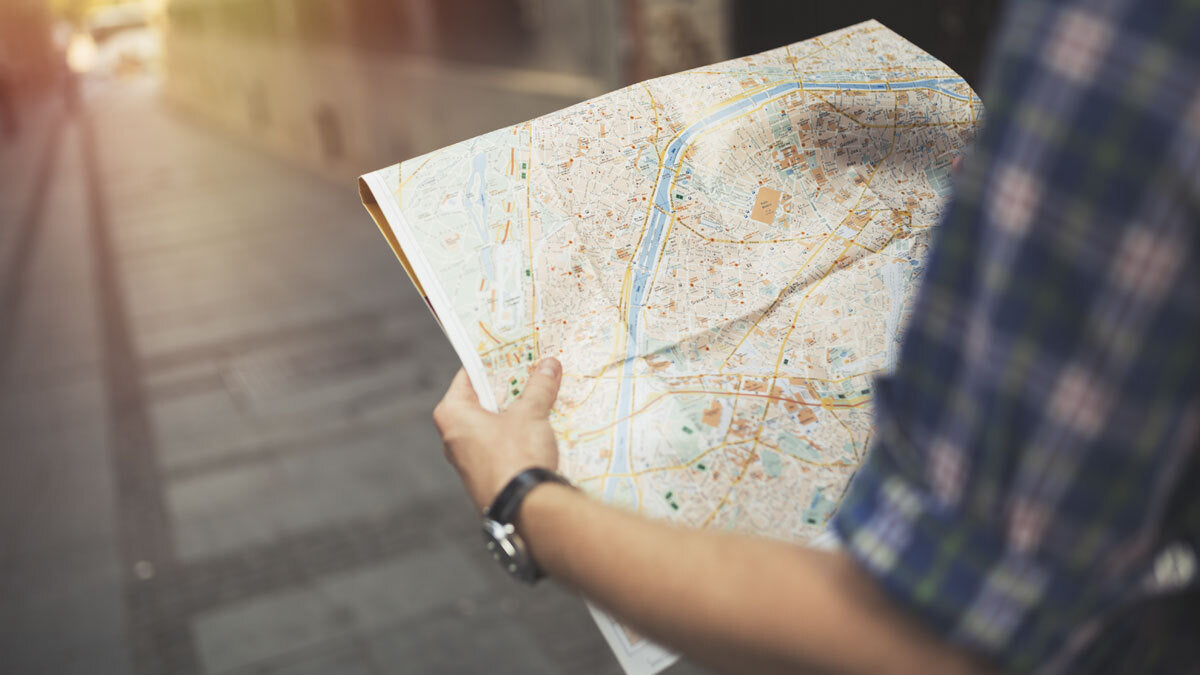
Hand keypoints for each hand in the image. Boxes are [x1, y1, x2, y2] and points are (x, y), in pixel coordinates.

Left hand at [433, 358, 562, 510]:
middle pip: (481, 401)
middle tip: (532, 372)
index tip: (512, 350)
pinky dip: (515, 437)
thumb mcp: (531, 414)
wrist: (525, 510)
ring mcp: (467, 461)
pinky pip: (499, 448)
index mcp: (452, 414)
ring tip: (541, 398)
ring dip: (514, 414)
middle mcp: (452, 437)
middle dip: (507, 389)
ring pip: (491, 426)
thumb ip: (539, 387)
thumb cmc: (517, 454)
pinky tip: (538, 431)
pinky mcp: (484, 479)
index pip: (468, 376)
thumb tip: (550, 365)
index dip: (492, 363)